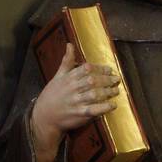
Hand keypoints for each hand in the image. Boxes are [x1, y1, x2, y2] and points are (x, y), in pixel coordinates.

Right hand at [31, 42, 120, 161]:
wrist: (44, 116)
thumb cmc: (52, 94)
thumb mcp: (58, 76)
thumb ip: (67, 61)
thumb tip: (69, 45)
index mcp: (69, 77)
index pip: (87, 69)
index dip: (100, 69)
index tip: (110, 70)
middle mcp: (73, 88)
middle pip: (93, 81)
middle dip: (107, 79)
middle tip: (117, 79)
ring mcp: (76, 101)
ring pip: (95, 94)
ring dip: (108, 92)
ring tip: (116, 90)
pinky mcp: (79, 114)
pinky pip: (94, 109)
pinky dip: (104, 107)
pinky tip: (113, 105)